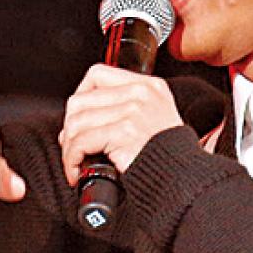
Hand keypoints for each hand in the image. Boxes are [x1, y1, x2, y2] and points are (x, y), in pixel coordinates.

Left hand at [59, 65, 183, 185]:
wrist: (183, 179)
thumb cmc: (167, 156)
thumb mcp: (153, 118)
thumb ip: (124, 109)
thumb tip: (79, 119)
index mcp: (148, 86)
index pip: (97, 74)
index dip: (79, 96)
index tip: (77, 118)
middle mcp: (140, 94)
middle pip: (81, 100)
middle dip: (69, 127)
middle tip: (71, 146)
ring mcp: (133, 112)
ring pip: (77, 123)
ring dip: (68, 147)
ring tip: (74, 161)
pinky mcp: (124, 133)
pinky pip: (82, 142)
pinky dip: (72, 159)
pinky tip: (76, 170)